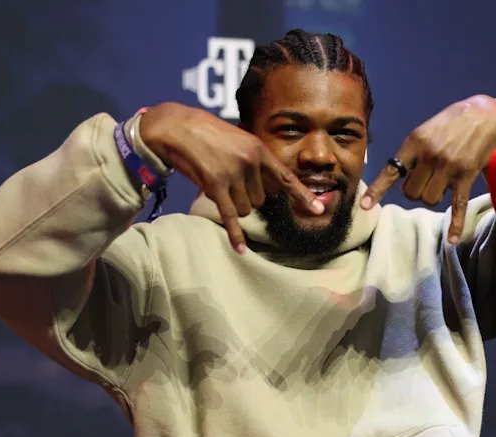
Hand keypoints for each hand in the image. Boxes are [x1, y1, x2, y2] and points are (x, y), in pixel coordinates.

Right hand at [138, 103, 322, 252]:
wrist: (177, 127)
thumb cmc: (207, 134)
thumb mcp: (238, 140)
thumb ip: (256, 162)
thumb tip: (273, 187)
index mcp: (258, 149)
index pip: (285, 178)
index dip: (302, 196)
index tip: (319, 210)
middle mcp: (250, 162)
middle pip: (260, 200)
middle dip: (247, 197)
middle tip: (229, 181)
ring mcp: (233, 174)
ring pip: (245, 209)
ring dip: (234, 205)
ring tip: (218, 185)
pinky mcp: (215, 186)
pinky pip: (230, 216)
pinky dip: (235, 235)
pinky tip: (240, 250)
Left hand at [360, 95, 495, 243]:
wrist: (486, 115)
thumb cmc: (451, 123)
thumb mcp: (425, 130)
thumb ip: (411, 152)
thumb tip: (396, 175)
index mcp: (415, 142)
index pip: (391, 171)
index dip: (377, 190)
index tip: (365, 206)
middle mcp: (431, 156)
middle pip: (411, 193)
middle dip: (415, 191)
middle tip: (425, 178)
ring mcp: (449, 167)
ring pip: (430, 200)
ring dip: (433, 197)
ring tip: (441, 182)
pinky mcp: (466, 176)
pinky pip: (458, 206)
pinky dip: (456, 224)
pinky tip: (453, 240)